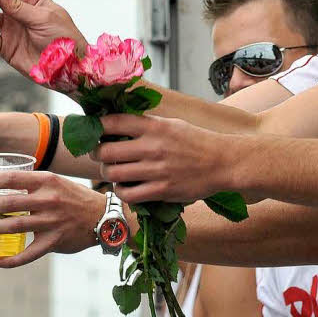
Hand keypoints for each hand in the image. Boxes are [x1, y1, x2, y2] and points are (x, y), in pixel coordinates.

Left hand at [0, 171, 104, 267]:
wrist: (104, 217)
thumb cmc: (76, 199)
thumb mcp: (58, 183)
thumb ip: (36, 185)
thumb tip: (5, 188)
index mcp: (48, 181)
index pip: (13, 178)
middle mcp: (49, 199)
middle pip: (9, 202)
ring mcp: (52, 221)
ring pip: (14, 226)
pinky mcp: (55, 241)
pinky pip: (29, 254)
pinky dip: (11, 260)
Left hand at [94, 114, 234, 204]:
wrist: (223, 162)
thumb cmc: (198, 141)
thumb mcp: (174, 124)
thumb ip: (148, 124)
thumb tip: (120, 123)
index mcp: (155, 126)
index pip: (113, 122)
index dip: (97, 126)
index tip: (94, 130)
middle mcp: (153, 146)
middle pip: (105, 151)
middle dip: (96, 153)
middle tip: (98, 154)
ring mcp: (157, 170)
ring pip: (113, 174)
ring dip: (106, 173)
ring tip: (111, 171)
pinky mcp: (162, 190)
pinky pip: (128, 194)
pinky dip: (120, 191)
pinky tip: (124, 187)